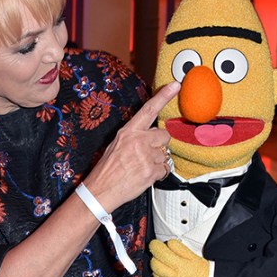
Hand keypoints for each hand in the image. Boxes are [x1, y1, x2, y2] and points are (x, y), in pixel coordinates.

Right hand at [82, 82, 178, 210]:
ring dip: (157, 160)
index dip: (164, 96)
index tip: (175, 85)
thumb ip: (134, 136)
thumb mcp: (116, 144)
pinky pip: (164, 169)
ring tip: (141, 167)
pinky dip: (157, 173)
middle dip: (159, 144)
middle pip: (164, 135)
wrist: (100, 191)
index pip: (149, 110)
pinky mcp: (151, 171)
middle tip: (146, 153)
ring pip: (165, 154)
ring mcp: (146, 157)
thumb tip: (150, 133)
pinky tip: (144, 175)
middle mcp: (138, 141)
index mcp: (128, 132)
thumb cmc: (106, 169)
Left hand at [149, 238, 209, 276]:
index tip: (156, 242)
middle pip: (154, 263)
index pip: (160, 252)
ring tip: (161, 260)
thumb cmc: (203, 270)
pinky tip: (162, 270)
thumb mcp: (193, 255)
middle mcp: (173, 276)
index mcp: (179, 265)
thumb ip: (179, 248)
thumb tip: (168, 243)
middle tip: (158, 250)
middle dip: (154, 255)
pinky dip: (157, 274)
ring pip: (154, 273)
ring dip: (155, 264)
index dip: (156, 245)